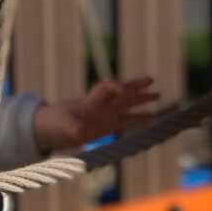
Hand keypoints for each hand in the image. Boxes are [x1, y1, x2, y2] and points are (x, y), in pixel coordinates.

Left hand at [33, 76, 159, 152]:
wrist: (53, 128)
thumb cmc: (56, 121)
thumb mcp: (63, 124)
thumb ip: (72, 126)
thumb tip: (79, 130)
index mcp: (91, 100)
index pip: (106, 87)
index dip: (116, 86)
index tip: (123, 89)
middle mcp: (102, 104)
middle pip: (122, 91)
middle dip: (135, 86)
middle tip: (150, 80)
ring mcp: (107, 114)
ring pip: (128, 103)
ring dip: (142, 99)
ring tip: (158, 95)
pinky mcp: (109, 126)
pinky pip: (128, 120)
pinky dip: (140, 118)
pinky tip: (153, 116)